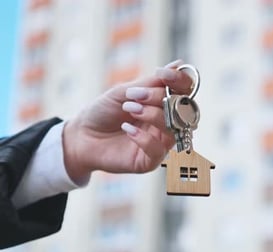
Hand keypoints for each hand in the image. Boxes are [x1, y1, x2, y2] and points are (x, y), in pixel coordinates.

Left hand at [62, 60, 193, 182]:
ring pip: (173, 129)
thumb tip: (179, 65)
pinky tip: (127, 129)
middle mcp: (168, 123)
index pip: (186, 91)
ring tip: (129, 109)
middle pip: (182, 109)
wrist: (81, 136)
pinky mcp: (150, 161)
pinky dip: (144, 137)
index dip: (180, 81)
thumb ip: (151, 83)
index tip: (162, 74)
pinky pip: (158, 150)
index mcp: (164, 103)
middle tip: (135, 95)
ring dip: (152, 115)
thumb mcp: (124, 92)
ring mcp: (161, 142)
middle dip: (160, 98)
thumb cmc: (103, 111)